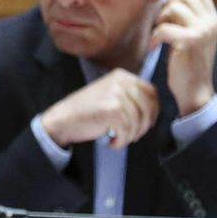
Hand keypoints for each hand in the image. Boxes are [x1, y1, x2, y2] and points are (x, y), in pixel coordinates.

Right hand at [40, 68, 158, 149]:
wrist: (62, 119)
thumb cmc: (84, 110)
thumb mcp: (109, 93)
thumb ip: (129, 94)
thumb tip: (152, 110)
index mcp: (122, 76)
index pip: (151, 92)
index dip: (153, 110)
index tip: (148, 122)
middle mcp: (121, 82)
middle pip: (148, 107)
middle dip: (143, 126)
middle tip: (133, 135)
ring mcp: (117, 96)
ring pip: (139, 122)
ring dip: (130, 136)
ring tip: (118, 139)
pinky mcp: (113, 111)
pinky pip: (127, 131)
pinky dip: (121, 141)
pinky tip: (111, 141)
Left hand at [151, 0, 216, 115]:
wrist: (196, 91)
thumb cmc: (188, 64)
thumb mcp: (193, 37)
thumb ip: (187, 19)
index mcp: (213, 19)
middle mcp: (211, 22)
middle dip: (166, 5)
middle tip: (159, 22)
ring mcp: (201, 30)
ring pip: (174, 7)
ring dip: (159, 19)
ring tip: (157, 35)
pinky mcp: (189, 41)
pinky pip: (163, 27)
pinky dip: (154, 37)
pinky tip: (153, 47)